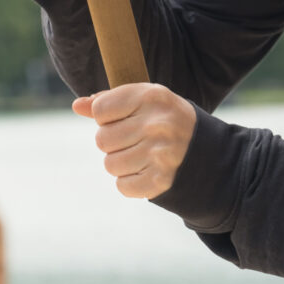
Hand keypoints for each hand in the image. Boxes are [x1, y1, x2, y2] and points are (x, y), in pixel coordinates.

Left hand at [71, 83, 193, 199]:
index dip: (106, 117)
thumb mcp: (143, 101)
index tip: (124, 119)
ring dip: (121, 163)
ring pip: (110, 164)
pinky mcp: (161, 180)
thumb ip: (108, 101)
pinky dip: (130, 182)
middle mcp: (157, 124)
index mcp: (152, 96)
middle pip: (102, 139)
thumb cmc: (165, 121)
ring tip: (140, 156)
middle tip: (134, 140)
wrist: (206, 152)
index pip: (100, 110)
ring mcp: (161, 154)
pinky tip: (146, 171)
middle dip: (112, 142)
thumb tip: (77, 105)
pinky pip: (122, 186)